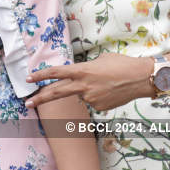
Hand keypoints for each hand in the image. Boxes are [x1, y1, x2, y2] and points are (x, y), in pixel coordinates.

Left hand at [25, 54, 153, 112]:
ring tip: (107, 83)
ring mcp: (91, 99)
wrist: (141, 78)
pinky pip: (93, 101)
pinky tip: (112, 91)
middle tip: (28, 103)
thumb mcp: (99, 61)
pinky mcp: (99, 107)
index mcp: (82, 70)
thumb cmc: (121, 64)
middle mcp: (83, 86)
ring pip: (82, 95)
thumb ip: (85, 70)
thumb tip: (79, 79)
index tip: (28, 78)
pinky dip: (99, 96)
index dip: (40, 75)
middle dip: (40, 99)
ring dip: (89, 90)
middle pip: (56, 93)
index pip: (56, 73)